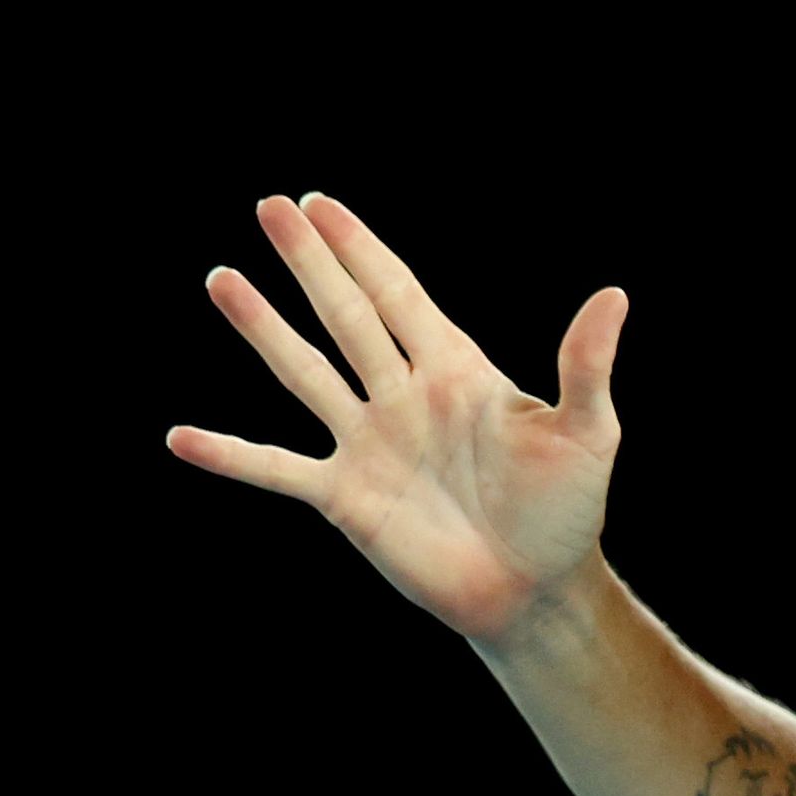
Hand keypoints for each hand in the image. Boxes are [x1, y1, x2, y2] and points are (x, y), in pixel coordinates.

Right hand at [167, 193, 628, 645]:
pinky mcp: (346, 498)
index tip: (321, 204)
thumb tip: (615, 295)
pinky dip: (230, 456)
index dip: (362, 248)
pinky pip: (277, 469)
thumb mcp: (588, 433)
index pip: (399, 294)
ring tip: (222, 279)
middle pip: (345, 315)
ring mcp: (370, 443)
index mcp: (458, 370)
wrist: (537, 590)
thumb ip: (586, 366)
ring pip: (304, 373)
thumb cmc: (569, 511)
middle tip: (268, 207)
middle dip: (309, 263)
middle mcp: (405, 396)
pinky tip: (180, 438)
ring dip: (263, 329)